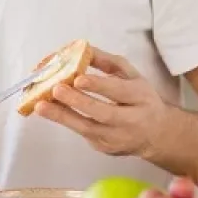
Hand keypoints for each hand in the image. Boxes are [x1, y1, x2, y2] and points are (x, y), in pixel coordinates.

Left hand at [33, 49, 168, 157]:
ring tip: (41, 106)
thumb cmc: (140, 98)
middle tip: (56, 89)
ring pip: (89, 128)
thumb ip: (108, 62)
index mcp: (141, 97)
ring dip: (63, 117)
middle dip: (78, 102)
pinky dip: (65, 122)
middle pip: (104, 113)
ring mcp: (117, 138)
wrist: (156, 135)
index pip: (119, 91)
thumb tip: (82, 49)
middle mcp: (131, 121)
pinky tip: (49, 111)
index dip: (99, 85)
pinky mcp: (105, 148)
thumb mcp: (131, 76)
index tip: (78, 78)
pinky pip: (83, 134)